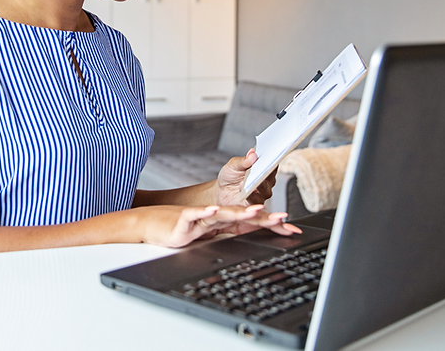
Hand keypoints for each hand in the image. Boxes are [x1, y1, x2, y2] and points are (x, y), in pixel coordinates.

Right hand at [138, 204, 300, 248]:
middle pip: (242, 216)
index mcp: (223, 222)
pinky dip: (206, 211)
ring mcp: (201, 216)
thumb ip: (231, 233)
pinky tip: (215, 209)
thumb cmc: (181, 230)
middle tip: (283, 218)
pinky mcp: (185, 218)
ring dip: (239, 212)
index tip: (291, 229)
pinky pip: (196, 214)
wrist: (152, 224)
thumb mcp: (210, 235)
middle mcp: (216, 216)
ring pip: (223, 213)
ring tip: (255, 210)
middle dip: (263, 218)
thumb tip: (253, 233)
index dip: (271, 224)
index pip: (251, 222)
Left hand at [214, 148, 276, 206]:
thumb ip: (243, 160)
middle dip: (265, 170)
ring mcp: (262, 192)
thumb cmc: (230, 176)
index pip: (272, 161)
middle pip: (270, 174)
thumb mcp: (233, 165)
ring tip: (247, 180)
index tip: (270, 153)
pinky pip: (256, 199)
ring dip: (256, 183)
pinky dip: (251, 194)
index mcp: (263, 167)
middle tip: (260, 166)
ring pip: (264, 187)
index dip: (272, 157)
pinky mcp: (256, 203)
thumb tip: (252, 154)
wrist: (221, 192)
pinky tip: (244, 189)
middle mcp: (266, 180)